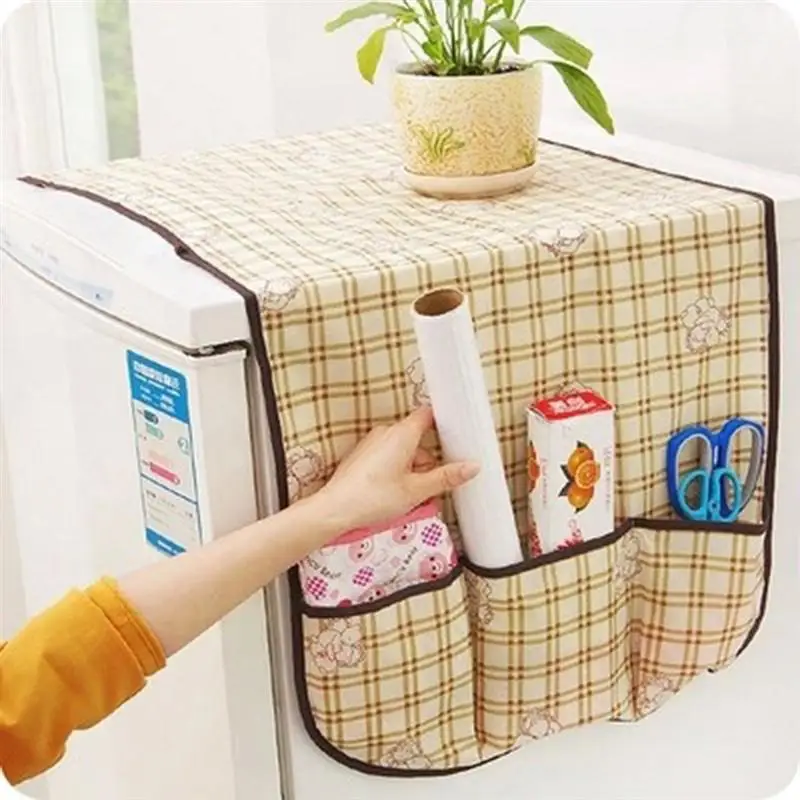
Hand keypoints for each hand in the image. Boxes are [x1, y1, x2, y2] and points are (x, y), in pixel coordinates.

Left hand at [316, 406, 479, 533]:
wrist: (335, 510)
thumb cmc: (371, 498)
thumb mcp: (417, 490)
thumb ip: (446, 477)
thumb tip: (470, 468)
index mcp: (402, 434)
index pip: (428, 415)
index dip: (443, 424)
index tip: (453, 438)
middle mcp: (386, 433)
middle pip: (417, 439)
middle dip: (426, 461)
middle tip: (427, 485)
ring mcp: (372, 443)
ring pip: (402, 450)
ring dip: (411, 468)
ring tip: (407, 495)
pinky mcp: (362, 455)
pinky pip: (387, 457)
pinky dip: (394, 471)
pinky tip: (391, 492)